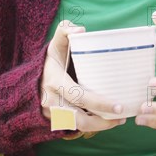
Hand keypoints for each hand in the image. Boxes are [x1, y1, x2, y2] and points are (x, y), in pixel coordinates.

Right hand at [40, 20, 125, 134]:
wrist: (32, 77)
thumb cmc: (51, 59)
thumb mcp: (56, 43)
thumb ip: (65, 30)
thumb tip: (80, 29)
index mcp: (54, 81)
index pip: (78, 96)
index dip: (99, 103)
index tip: (118, 106)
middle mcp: (52, 101)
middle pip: (79, 118)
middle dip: (102, 122)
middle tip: (123, 117)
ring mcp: (52, 113)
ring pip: (78, 126)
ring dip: (99, 126)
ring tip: (119, 120)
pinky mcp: (55, 119)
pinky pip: (75, 127)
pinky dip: (92, 126)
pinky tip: (107, 121)